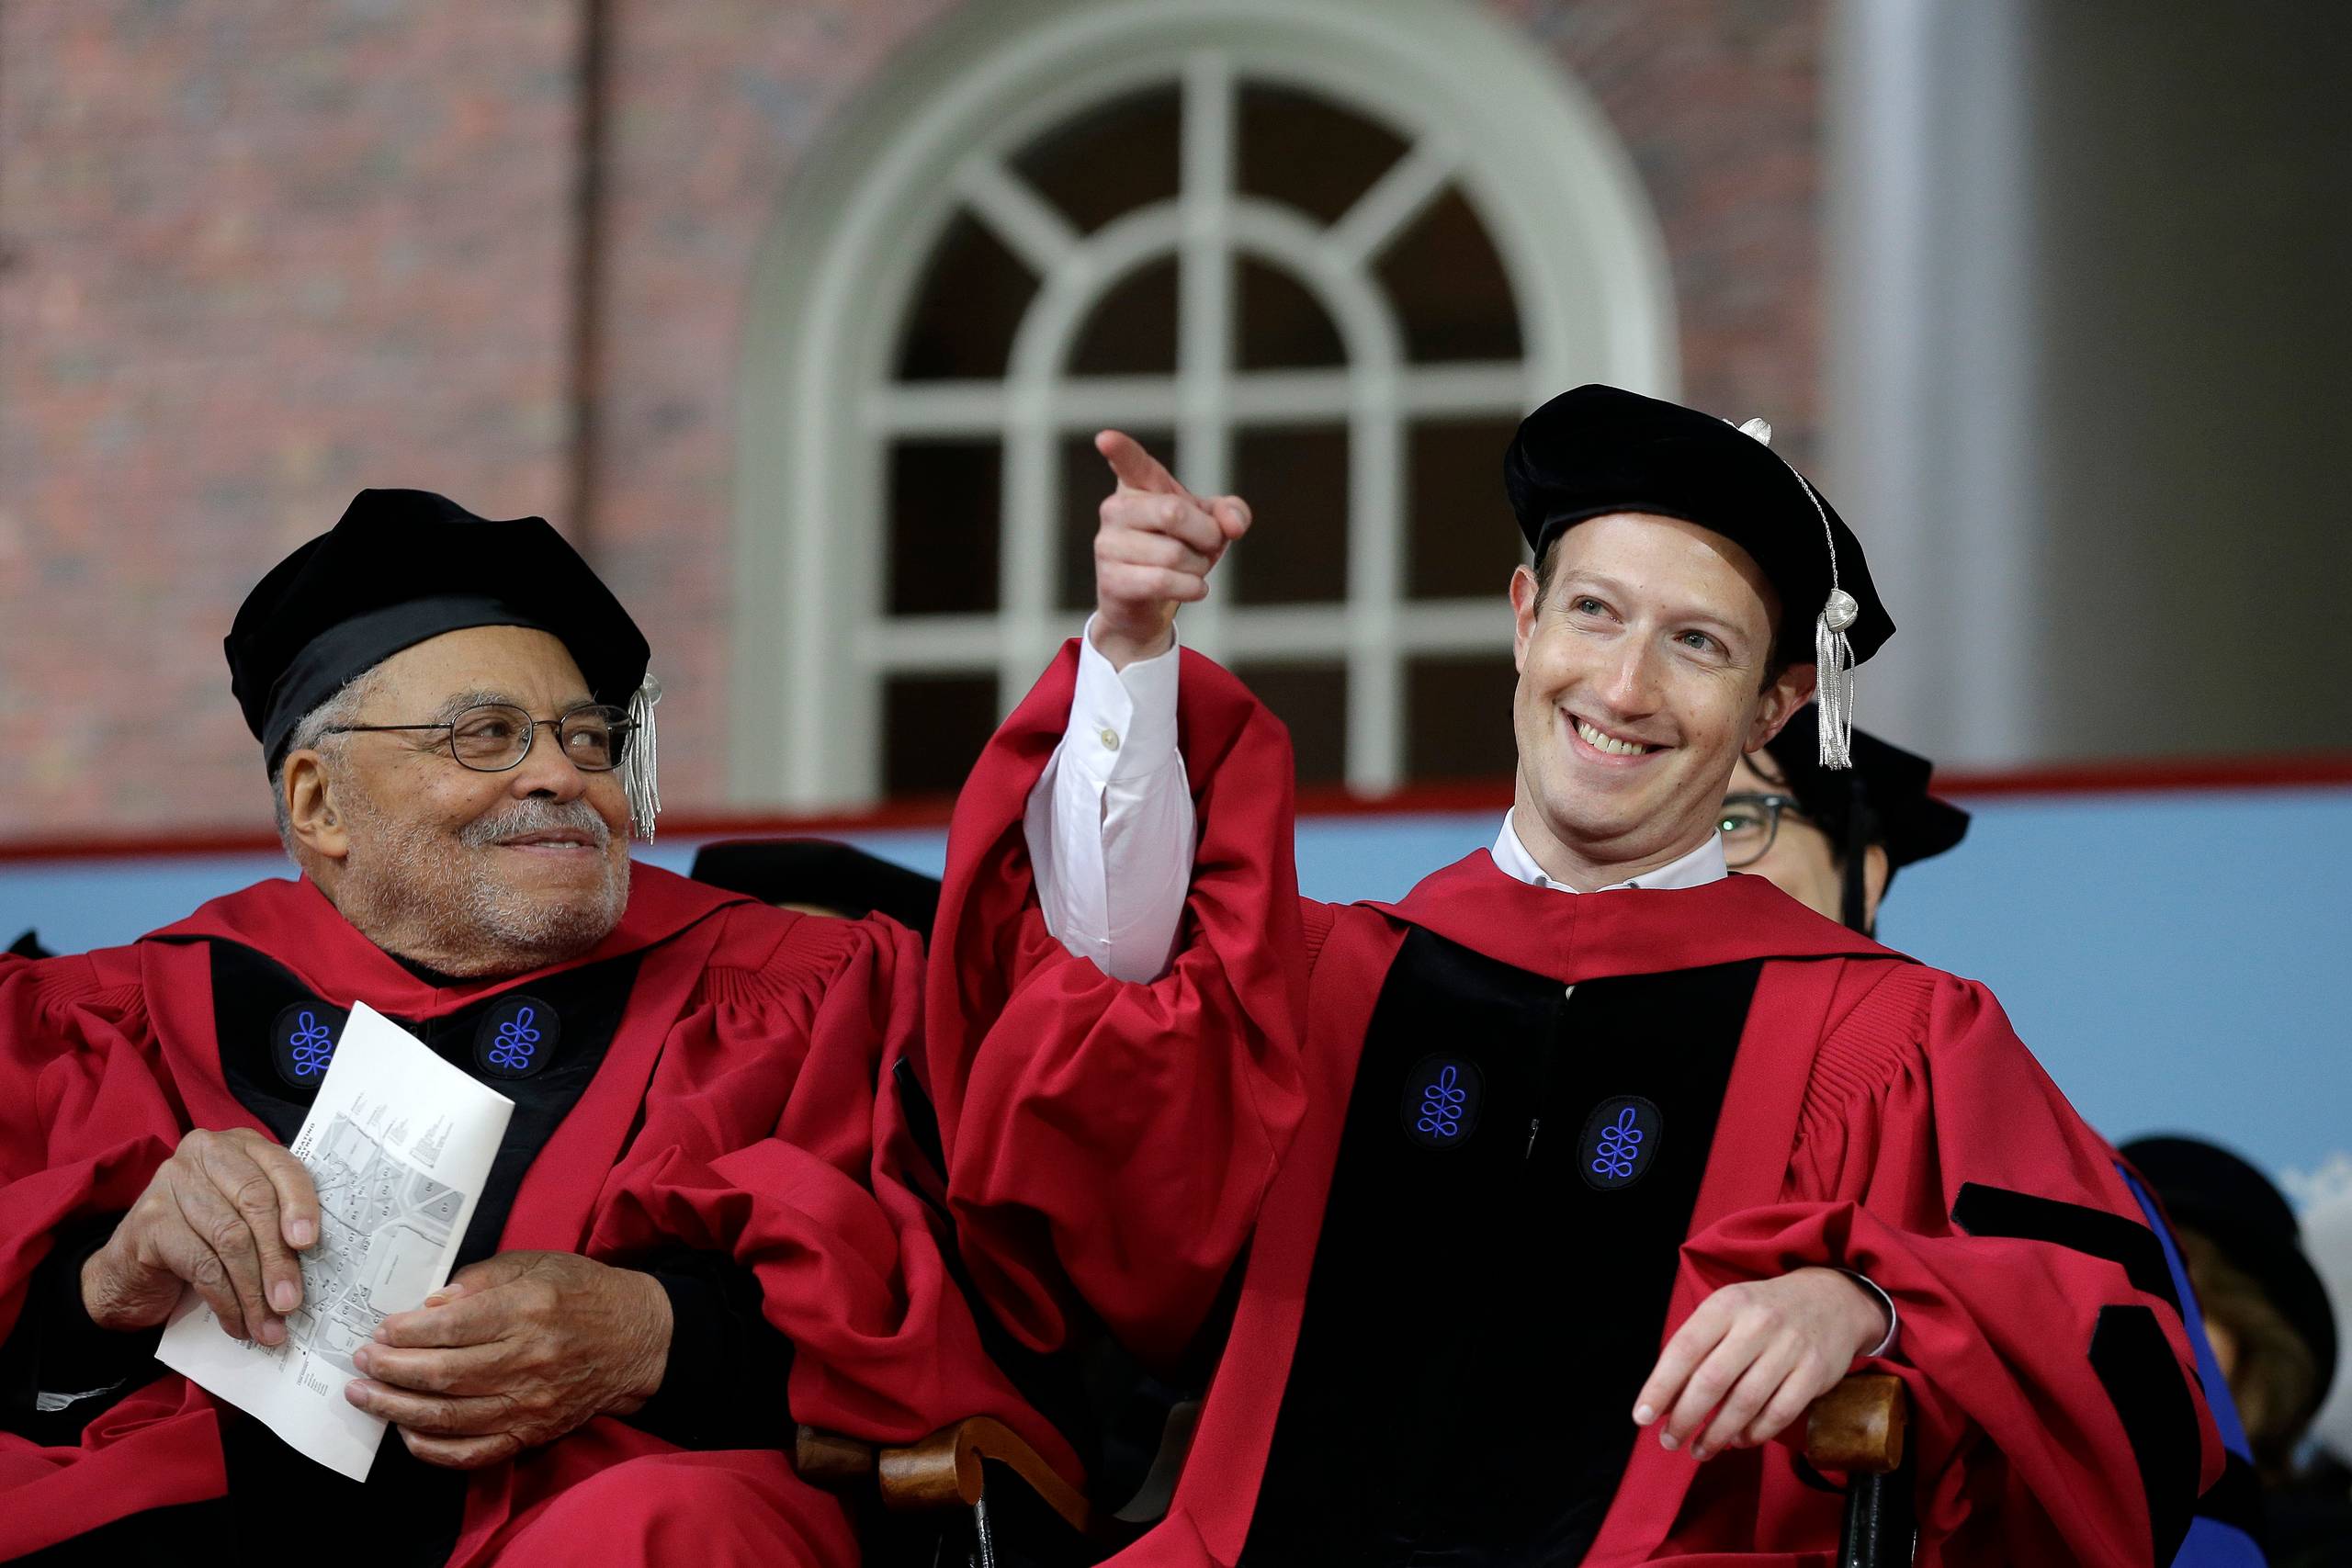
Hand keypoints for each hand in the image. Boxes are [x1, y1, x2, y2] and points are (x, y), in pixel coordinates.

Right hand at [81, 1126, 319, 1345]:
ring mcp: (172, 1184)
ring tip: (268, 1326)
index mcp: (241, 1145)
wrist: (130, 1269)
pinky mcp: (151, 1222)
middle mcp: (206, 1154)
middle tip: (290, 1303)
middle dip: (278, 1259)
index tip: (310, 1243)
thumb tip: (319, 1262)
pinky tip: (237, 1323)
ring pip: (230, 1238)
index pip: (281, 1168)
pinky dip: (225, 1300)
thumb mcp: (245, 1218)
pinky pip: (201, 1265)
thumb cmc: (203, 1237)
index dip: (300, 1205)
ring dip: (254, 1290)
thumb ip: (277, 1222)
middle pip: (256, 1204)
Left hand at [344, 1250, 673, 1468]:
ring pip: (447, 1416)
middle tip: (362, 1360)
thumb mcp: (537, 1263)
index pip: (450, 1327)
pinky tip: (406, 1432)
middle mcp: (528, 1359)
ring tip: (365, 1395)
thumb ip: (481, 1279)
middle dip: (389, 1369)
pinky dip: (432, 1448)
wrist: (638, 1339)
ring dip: (395, 1408)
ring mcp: (530, 1402)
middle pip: (441, 1374)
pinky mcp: (532, 1433)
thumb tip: (431, 1306)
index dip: (406, 1331)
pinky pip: (472, 1452)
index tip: (381, 1328)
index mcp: (529, 1309)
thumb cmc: (583, 1293)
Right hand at [1091, 429, 1251, 667]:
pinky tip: (1194, 588)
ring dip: (1198, 567)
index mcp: (1139, 487)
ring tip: (1190, 571)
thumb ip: (1231, 513)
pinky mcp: (1111, 581)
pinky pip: (1163, 581)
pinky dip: (1192, 588)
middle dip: (1206, 534)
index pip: (1131, 463)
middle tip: (1208, 545)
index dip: (1120, 449)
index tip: (1105, 438)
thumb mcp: (1211, 526)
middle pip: (1174, 512)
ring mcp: (1108, 545)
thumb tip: (1232, 526)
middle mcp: (1116, 510)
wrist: (1149, 604)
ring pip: (1174, 553)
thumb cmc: (1180, 551)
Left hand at [1631, 1267, 1888, 1460]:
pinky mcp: (1815, 1372)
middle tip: (1669, 1441)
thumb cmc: (1762, 1311)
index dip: (1660, 1386)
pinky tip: (1737, 1441)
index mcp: (1725, 1305)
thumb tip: (1663, 1399)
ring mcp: (1789, 1348)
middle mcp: (1756, 1324)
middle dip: (1685, 1418)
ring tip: (1699, 1450)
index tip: (1642, 1417)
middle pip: (1712, 1380)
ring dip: (1717, 1434)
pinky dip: (1754, 1434)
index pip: (1683, 1349)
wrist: (1831, 1299)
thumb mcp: (1726, 1311)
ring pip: (1745, 1402)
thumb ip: (1696, 1348)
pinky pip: (1779, 1413)